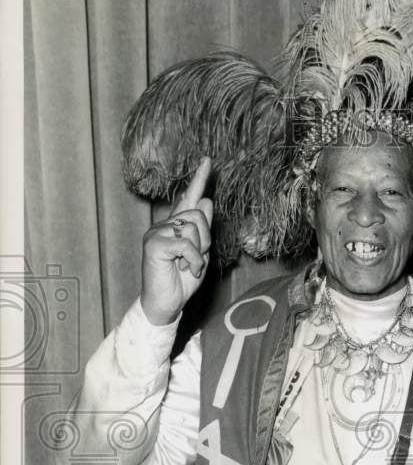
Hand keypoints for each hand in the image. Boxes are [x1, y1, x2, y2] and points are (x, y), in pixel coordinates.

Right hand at [140, 157, 213, 325]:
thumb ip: (203, 231)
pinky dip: (193, 260)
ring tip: (189, 265)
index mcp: (176, 226)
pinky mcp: (154, 244)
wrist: (166, 304)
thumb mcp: (200, 254)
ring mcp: (156, 233)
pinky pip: (186, 244)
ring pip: (193, 228)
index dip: (198, 179)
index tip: (207, 160)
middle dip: (206, 240)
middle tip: (196, 260)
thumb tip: (206, 201)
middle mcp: (164, 225)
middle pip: (198, 215)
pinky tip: (186, 270)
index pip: (188, 198)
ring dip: (199, 252)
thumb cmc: (181, 281)